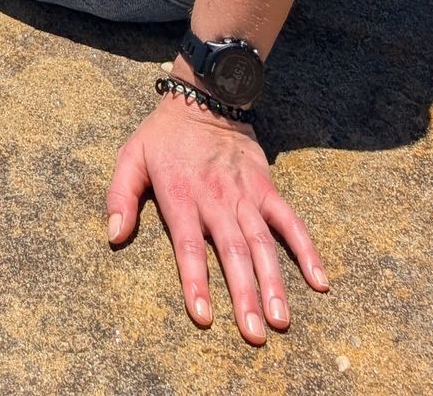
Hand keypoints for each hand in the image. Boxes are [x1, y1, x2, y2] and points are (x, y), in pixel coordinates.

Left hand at [106, 91, 327, 344]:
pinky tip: (319, 280)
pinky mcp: (267, 188)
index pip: (188, 245)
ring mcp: (245, 194)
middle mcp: (216, 199)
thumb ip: (120, 196)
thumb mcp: (131, 156)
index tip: (203, 317)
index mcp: (181, 195)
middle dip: (243, 295)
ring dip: (273, 283)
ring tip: (280, 320)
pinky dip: (306, 249)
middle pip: (232, 252)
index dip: (195, 281)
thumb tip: (113, 236)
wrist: (206, 97)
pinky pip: (290, 221)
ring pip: (262, 243)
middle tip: (253, 335)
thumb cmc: (163, 135)